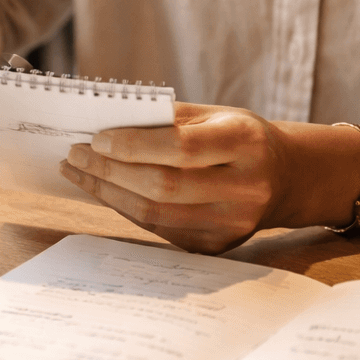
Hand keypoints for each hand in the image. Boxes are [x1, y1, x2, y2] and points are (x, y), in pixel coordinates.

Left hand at [59, 103, 291, 254]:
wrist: (284, 177)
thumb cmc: (239, 137)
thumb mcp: (214, 114)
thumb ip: (166, 119)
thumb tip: (103, 127)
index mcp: (245, 143)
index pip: (181, 148)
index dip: (133, 146)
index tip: (95, 139)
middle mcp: (245, 187)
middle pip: (163, 186)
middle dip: (109, 171)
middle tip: (75, 155)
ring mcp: (232, 223)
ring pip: (155, 214)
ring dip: (108, 192)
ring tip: (79, 172)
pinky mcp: (216, 245)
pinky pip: (158, 228)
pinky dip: (125, 207)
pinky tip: (105, 190)